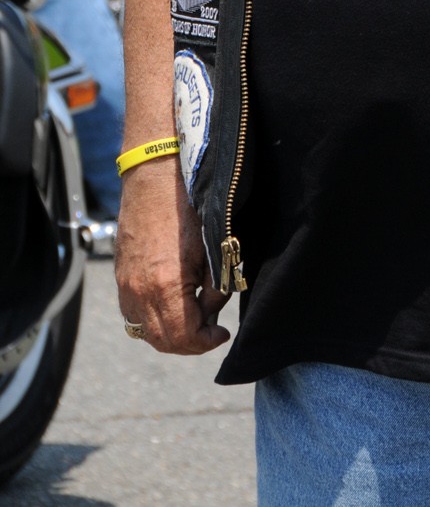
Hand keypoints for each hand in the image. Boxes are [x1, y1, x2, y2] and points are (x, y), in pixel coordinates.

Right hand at [115, 157, 230, 354]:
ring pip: (145, 330)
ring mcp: (125, 285)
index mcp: (164, 286)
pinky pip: (133, 313)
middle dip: (189, 342)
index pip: (183, 337)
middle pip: (163, 341)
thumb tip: (213, 308)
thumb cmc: (188, 205)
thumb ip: (215, 286)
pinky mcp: (120, 275)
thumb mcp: (212, 248)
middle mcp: (138, 291)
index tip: (221, 333)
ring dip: (170, 332)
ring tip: (194, 314)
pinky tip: (173, 301)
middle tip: (211, 329)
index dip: (205, 343)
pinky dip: (153, 318)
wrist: (155, 174)